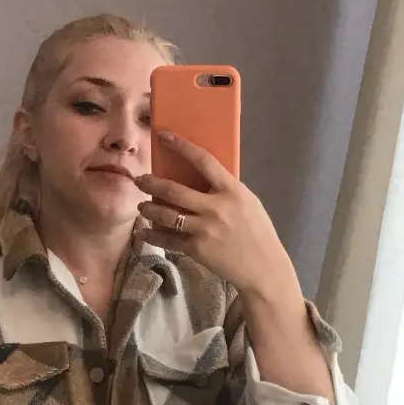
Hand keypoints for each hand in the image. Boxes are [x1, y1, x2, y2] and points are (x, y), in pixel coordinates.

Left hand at [136, 132, 300, 305]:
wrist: (264, 268)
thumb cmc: (258, 232)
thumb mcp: (248, 202)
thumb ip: (226, 190)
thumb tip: (202, 177)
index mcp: (232, 191)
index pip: (203, 160)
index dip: (181, 146)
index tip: (164, 136)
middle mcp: (216, 208)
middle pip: (174, 190)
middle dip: (151, 183)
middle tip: (139, 179)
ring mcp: (204, 229)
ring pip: (166, 214)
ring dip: (149, 208)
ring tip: (142, 206)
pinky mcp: (197, 250)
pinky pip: (167, 240)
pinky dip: (152, 235)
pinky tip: (143, 231)